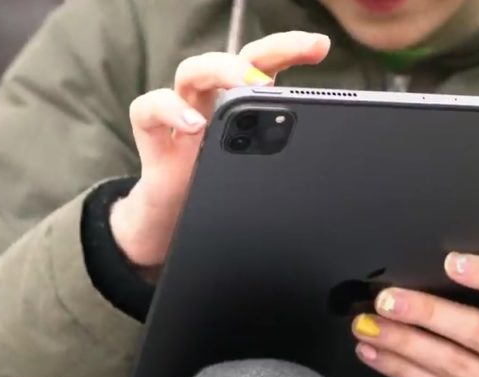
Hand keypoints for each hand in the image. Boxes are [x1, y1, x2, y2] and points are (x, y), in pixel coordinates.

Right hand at [111, 31, 330, 266]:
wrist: (177, 228)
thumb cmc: (221, 195)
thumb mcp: (262, 177)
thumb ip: (287, 162)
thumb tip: (331, 168)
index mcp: (242, 106)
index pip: (265, 63)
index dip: (290, 48)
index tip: (319, 46)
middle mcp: (212, 102)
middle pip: (232, 58)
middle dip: (256, 56)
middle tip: (272, 78)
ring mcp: (181, 116)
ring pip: (190, 72)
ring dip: (217, 73)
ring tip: (241, 89)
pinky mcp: (154, 140)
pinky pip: (147, 108)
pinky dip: (168, 110)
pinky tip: (192, 126)